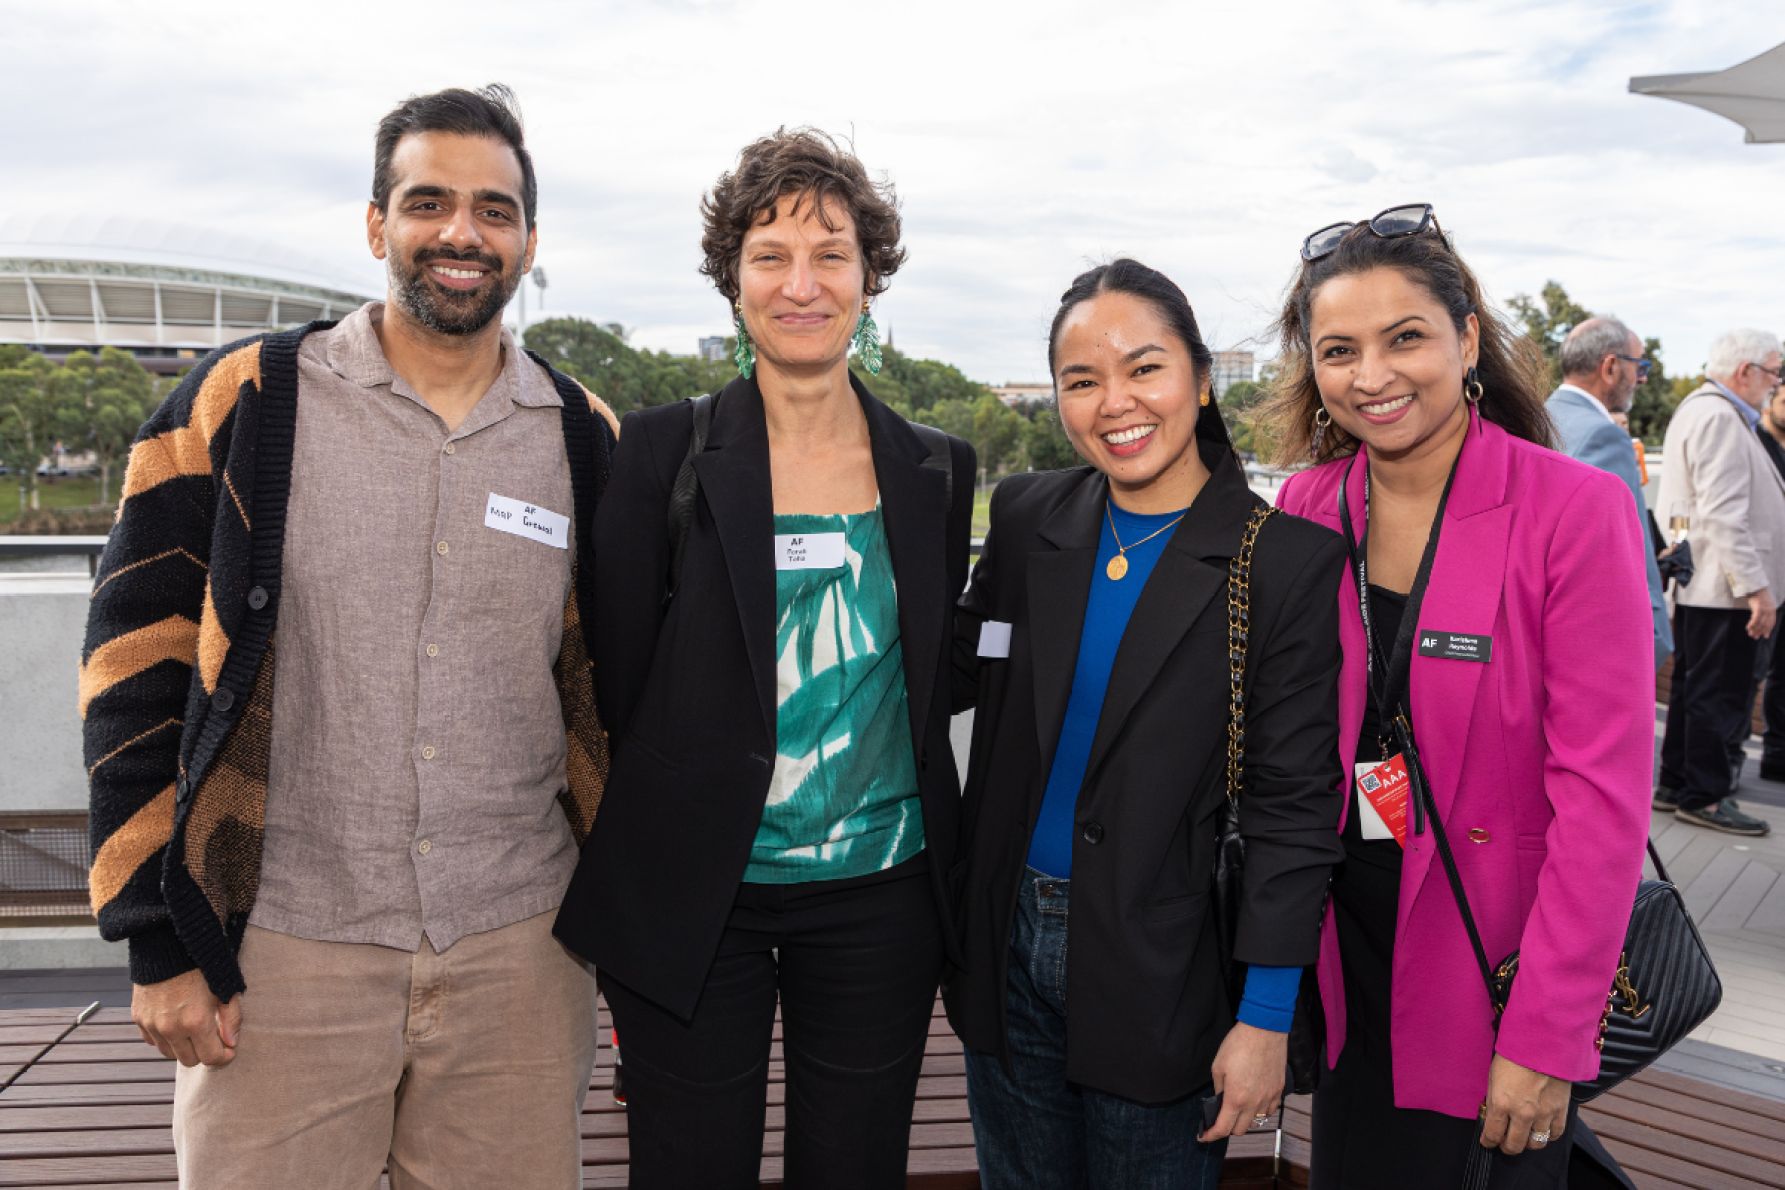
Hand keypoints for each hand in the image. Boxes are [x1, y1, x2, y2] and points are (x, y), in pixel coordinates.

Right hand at [132, 970, 240, 1067]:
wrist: (168, 945)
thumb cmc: (201, 964)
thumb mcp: (225, 987)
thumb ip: (231, 1018)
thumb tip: (231, 1043)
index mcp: (196, 1022)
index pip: (211, 1057)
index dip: (223, 1056)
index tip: (229, 1049)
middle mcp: (171, 1028)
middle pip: (189, 1060)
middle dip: (204, 1053)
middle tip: (212, 1038)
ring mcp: (152, 1025)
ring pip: (169, 1053)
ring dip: (183, 1047)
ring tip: (193, 1030)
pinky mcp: (138, 1018)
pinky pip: (152, 1041)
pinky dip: (164, 1038)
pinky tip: (174, 1023)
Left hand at [1198, 1022, 1286, 1141]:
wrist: (1264, 1030)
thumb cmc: (1238, 1045)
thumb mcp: (1218, 1066)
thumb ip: (1218, 1089)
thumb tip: (1219, 1101)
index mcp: (1236, 1098)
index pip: (1223, 1128)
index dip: (1211, 1135)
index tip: (1203, 1136)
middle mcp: (1254, 1103)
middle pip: (1241, 1130)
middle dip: (1227, 1128)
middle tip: (1219, 1119)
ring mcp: (1269, 1098)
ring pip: (1256, 1121)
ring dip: (1245, 1120)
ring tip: (1237, 1109)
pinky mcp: (1279, 1090)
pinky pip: (1270, 1110)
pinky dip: (1260, 1111)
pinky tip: (1254, 1101)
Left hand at [1478, 1054, 1568, 1155]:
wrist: (1544, 1042)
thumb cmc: (1514, 1054)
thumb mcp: (1494, 1074)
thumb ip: (1495, 1097)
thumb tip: (1493, 1113)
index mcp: (1501, 1102)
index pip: (1492, 1133)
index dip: (1488, 1141)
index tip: (1487, 1142)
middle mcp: (1522, 1113)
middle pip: (1514, 1145)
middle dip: (1506, 1147)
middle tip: (1504, 1144)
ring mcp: (1543, 1113)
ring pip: (1535, 1143)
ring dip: (1527, 1143)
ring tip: (1523, 1138)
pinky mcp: (1560, 1110)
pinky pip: (1555, 1133)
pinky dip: (1547, 1136)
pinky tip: (1541, 1131)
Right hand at [1746, 590, 1775, 639]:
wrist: (1755, 587)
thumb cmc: (1757, 595)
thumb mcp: (1763, 604)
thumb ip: (1764, 611)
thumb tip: (1760, 621)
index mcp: (1773, 609)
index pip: (1772, 623)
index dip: (1768, 630)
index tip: (1765, 636)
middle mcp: (1770, 610)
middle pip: (1766, 624)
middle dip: (1760, 632)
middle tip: (1755, 637)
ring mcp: (1765, 609)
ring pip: (1760, 623)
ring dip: (1755, 630)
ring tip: (1750, 634)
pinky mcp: (1759, 608)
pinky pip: (1755, 619)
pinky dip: (1752, 624)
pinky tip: (1748, 628)